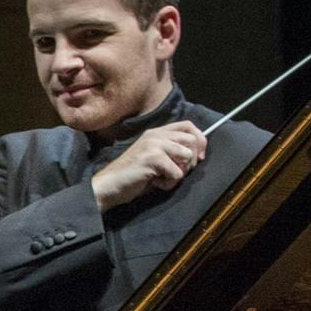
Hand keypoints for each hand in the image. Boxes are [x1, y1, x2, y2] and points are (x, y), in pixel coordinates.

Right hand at [90, 121, 206, 209]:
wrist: (109, 185)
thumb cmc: (133, 176)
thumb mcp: (154, 158)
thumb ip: (171, 151)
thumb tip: (197, 154)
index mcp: (157, 132)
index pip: (188, 126)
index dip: (200, 140)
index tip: (199, 157)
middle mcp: (156, 134)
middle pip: (192, 140)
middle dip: (192, 161)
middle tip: (177, 173)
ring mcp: (154, 144)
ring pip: (187, 156)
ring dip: (179, 173)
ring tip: (162, 178)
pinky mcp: (153, 157)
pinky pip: (177, 173)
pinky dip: (168, 184)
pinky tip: (154, 183)